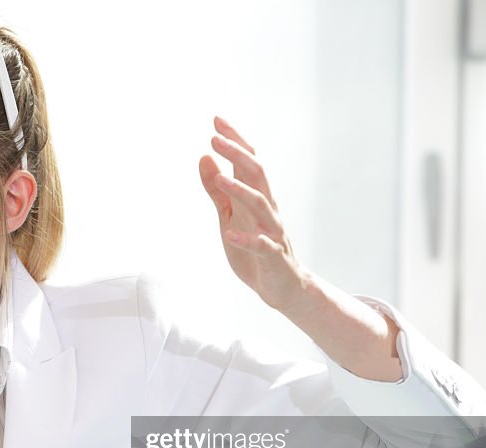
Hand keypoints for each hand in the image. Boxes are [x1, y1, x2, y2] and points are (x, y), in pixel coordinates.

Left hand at [198, 116, 307, 313]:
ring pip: (261, 204)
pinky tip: (229, 234)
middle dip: (237, 155)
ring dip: (241, 190)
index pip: (248, 162)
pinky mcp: (273, 257)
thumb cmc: (253, 249)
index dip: (234, 141)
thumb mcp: (229, 216)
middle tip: (214, 138)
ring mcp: (272, 232)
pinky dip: (247, 239)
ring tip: (220, 178)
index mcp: (256, 197)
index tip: (216, 121)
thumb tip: (204, 157)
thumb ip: (217, 190)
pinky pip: (262, 245)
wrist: (281, 287)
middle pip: (256, 174)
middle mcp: (268, 209)